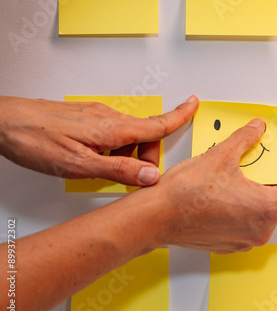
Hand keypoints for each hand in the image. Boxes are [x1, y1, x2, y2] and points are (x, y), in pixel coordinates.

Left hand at [0, 95, 197, 185]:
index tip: (194, 104)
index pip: (156, 124)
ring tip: (101, 171)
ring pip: (126, 137)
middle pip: (144, 136)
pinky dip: (111, 150)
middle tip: (131, 177)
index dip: (179, 116)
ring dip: (124, 156)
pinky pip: (110, 135)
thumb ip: (119, 170)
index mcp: (113, 129)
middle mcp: (108, 118)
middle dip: (145, 157)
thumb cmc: (35, 139)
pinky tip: (92, 160)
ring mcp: (96, 116)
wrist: (2, 121)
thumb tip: (151, 176)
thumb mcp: (80, 165)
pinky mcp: (85, 119)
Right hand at [143, 118, 276, 253]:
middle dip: (268, 180)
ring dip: (254, 196)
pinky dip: (240, 211)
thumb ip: (246, 138)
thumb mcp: (222, 155)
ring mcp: (245, 241)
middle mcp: (261, 229)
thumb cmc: (186, 193)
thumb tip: (257, 128)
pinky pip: (245, 225)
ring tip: (234, 180)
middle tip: (252, 165)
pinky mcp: (230, 246)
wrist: (157, 217)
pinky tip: (222, 197)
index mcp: (267, 208)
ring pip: (261, 213)